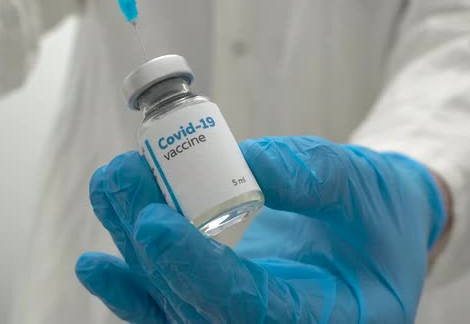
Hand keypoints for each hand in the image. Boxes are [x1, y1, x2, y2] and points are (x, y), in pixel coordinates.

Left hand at [75, 136, 445, 322]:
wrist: (368, 230)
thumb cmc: (376, 212)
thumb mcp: (364, 185)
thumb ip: (313, 177)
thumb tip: (247, 162)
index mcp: (323, 317)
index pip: (248, 306)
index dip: (196, 269)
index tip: (155, 221)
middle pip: (196, 303)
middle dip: (150, 244)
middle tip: (122, 177)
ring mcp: (239, 319)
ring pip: (172, 302)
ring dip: (132, 247)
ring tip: (111, 185)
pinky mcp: (217, 304)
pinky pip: (166, 308)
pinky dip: (127, 288)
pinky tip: (93, 265)